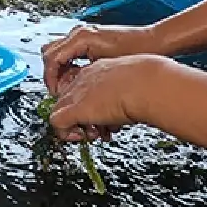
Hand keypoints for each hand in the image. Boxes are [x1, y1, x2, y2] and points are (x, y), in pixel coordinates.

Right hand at [41, 23, 165, 93]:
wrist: (153, 41)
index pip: (52, 59)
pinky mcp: (90, 38)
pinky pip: (69, 51)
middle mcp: (79, 32)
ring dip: (60, 69)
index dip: (51, 79)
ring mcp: (84, 33)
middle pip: (49, 53)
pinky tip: (80, 76)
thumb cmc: (135, 53)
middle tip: (60, 91)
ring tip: (70, 85)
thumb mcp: (106, 69)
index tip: (55, 93)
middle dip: (52, 74)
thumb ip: (82, 77)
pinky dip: (69, 64)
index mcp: (81, 38)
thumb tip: (68, 90)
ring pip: (57, 51)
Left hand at [48, 55, 169, 142]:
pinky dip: (65, 133)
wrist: (148, 84)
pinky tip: (81, 136)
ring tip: (93, 134)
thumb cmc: (150, 84)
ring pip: (60, 110)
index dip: (90, 105)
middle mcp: (84, 79)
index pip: (83, 88)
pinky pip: (56, 122)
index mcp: (99, 70)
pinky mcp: (75, 109)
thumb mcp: (137, 84)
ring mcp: (77, 93)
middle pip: (69, 99)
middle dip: (81, 117)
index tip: (102, 115)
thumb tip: (133, 107)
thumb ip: (129, 93)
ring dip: (75, 126)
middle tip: (96, 129)